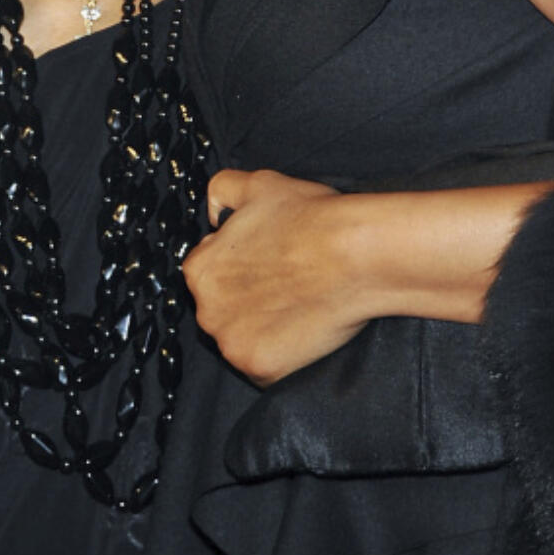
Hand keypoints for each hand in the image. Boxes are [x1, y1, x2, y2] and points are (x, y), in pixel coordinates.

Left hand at [181, 167, 368, 384]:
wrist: (354, 254)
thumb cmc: (309, 218)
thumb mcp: (258, 184)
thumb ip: (222, 190)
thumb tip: (214, 209)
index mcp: (199, 269)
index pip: (209, 270)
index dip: (240, 264)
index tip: (267, 261)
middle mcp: (207, 312)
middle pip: (222, 308)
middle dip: (247, 298)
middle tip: (285, 283)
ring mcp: (233, 345)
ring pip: (242, 338)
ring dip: (263, 327)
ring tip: (298, 304)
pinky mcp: (262, 370)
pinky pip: (266, 365)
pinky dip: (283, 353)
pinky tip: (305, 328)